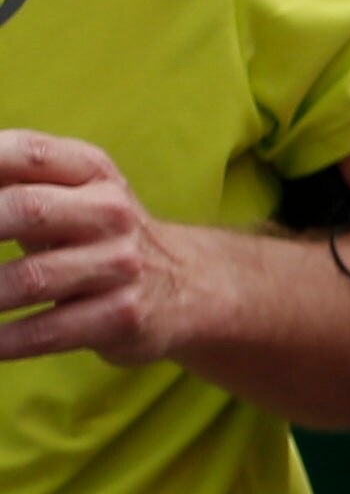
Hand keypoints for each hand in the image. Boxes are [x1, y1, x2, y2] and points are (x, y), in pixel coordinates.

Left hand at [0, 134, 206, 366]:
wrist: (187, 286)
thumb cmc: (95, 235)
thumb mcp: (70, 194)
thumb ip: (12, 182)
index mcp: (92, 172)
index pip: (28, 153)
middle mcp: (112, 212)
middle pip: (28, 209)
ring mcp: (121, 265)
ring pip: (30, 279)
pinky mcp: (121, 316)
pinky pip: (45, 331)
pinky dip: (2, 341)